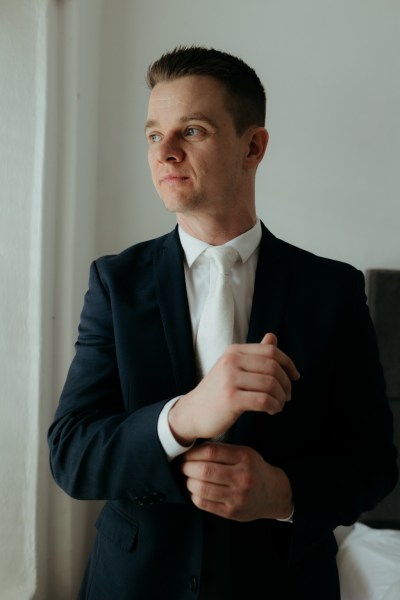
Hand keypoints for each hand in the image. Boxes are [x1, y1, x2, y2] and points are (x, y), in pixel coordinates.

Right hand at [169, 333, 299, 443]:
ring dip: (281, 397)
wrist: (192, 412)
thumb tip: (273, 336)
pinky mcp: (231, 399)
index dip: (288, 363)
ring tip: (278, 405)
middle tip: (287, 396)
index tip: (294, 377)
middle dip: (286, 383)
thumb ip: (254, 354)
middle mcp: (231, 361)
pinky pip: (263, 400)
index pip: (271, 351)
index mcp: (234, 351)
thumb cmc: (217, 391)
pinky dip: (273, 406)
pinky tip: (272, 411)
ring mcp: (230, 379)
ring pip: (270, 384)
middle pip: (273, 367)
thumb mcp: (233, 367)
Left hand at [181, 442, 292, 520]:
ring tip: (188, 478)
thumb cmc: (254, 469)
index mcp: (244, 458)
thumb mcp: (245, 453)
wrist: (274, 493)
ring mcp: (236, 496)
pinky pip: (204, 504)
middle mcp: (241, 477)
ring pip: (202, 488)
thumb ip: (223, 450)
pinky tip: (196, 490)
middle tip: (182, 466)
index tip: (185, 454)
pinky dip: (194, 496)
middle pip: (204, 471)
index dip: (192, 453)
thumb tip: (193, 449)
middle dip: (186, 467)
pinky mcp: (231, 512)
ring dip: (189, 482)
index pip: (210, 452)